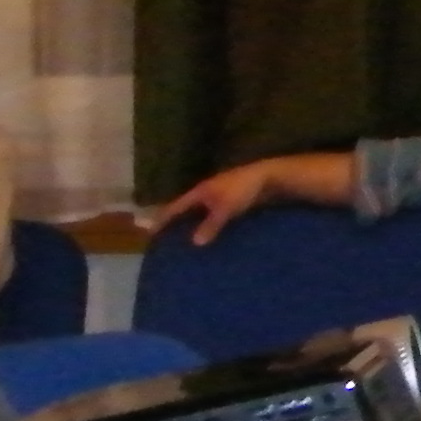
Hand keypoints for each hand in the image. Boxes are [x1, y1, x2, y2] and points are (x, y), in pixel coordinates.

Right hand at [157, 160, 278, 244]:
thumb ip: (210, 225)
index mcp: (200, 191)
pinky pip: (214, 215)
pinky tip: (210, 236)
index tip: (150, 233)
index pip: (175, 207)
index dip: (163, 219)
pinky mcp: (232, 201)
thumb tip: (194, 243)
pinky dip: (209, 225)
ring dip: (193, 224)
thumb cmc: (243, 190)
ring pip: (200, 212)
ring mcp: (219, 195)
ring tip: (185, 242)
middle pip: (186, 209)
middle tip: (165, 240)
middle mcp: (206, 192)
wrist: (270, 177)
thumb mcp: (225, 208)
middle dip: (176, 223)